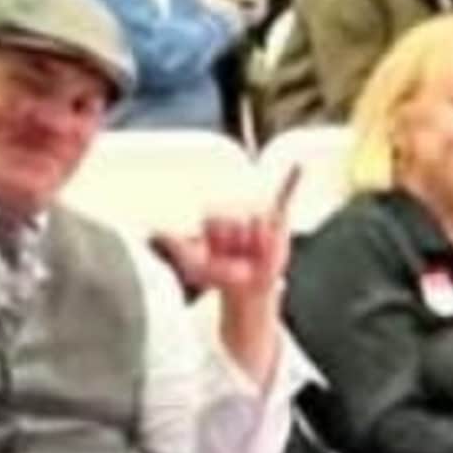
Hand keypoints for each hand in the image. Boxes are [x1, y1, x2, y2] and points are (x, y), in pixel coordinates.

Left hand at [154, 176, 299, 330]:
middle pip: (236, 221)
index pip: (216, 218)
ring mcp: (257, 215)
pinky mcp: (277, 222)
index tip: (215, 254)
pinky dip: (291, 180)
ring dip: (254, 247)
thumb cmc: (219, 273)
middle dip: (235, 245)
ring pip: (256, 225)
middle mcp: (236, 210)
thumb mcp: (194, 263)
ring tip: (251, 256)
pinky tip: (298, 165)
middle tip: (236, 259)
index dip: (216, 240)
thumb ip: (176, 244)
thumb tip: (154, 231)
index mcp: (216, 214)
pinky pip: (284, 197)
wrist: (247, 287)